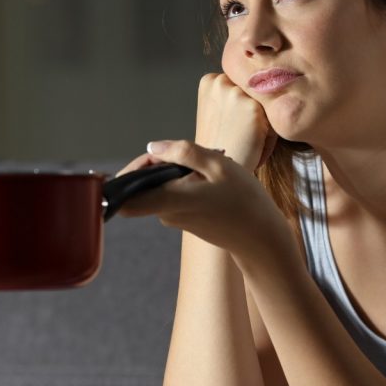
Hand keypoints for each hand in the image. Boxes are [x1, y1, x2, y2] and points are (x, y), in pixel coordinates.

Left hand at [115, 140, 292, 261]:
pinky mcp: (183, 219)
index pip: (124, 198)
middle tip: (187, 156)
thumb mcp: (218, 165)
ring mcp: (173, 218)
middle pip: (142, 185)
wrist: (261, 238)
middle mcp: (165, 213)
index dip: (128, 173)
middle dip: (157, 163)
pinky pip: (172, 194)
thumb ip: (183, 152)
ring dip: (176, 171)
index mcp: (170, 199)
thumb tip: (153, 147)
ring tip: (208, 168)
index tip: (154, 156)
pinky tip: (211, 180)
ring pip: (159, 187)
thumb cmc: (244, 201)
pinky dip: (185, 182)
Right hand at [196, 73, 277, 171]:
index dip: (243, 106)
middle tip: (241, 134)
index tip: (234, 125)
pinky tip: (254, 146)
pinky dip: (271, 134)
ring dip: (265, 121)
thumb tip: (262, 84)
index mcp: (209, 80)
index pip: (242, 83)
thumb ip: (231, 94)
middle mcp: (221, 81)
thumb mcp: (216, 111)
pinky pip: (275, 116)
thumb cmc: (219, 145)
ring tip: (248, 141)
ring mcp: (236, 92)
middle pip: (255, 89)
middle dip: (255, 110)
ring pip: (267, 102)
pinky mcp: (253, 107)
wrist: (217, 172)